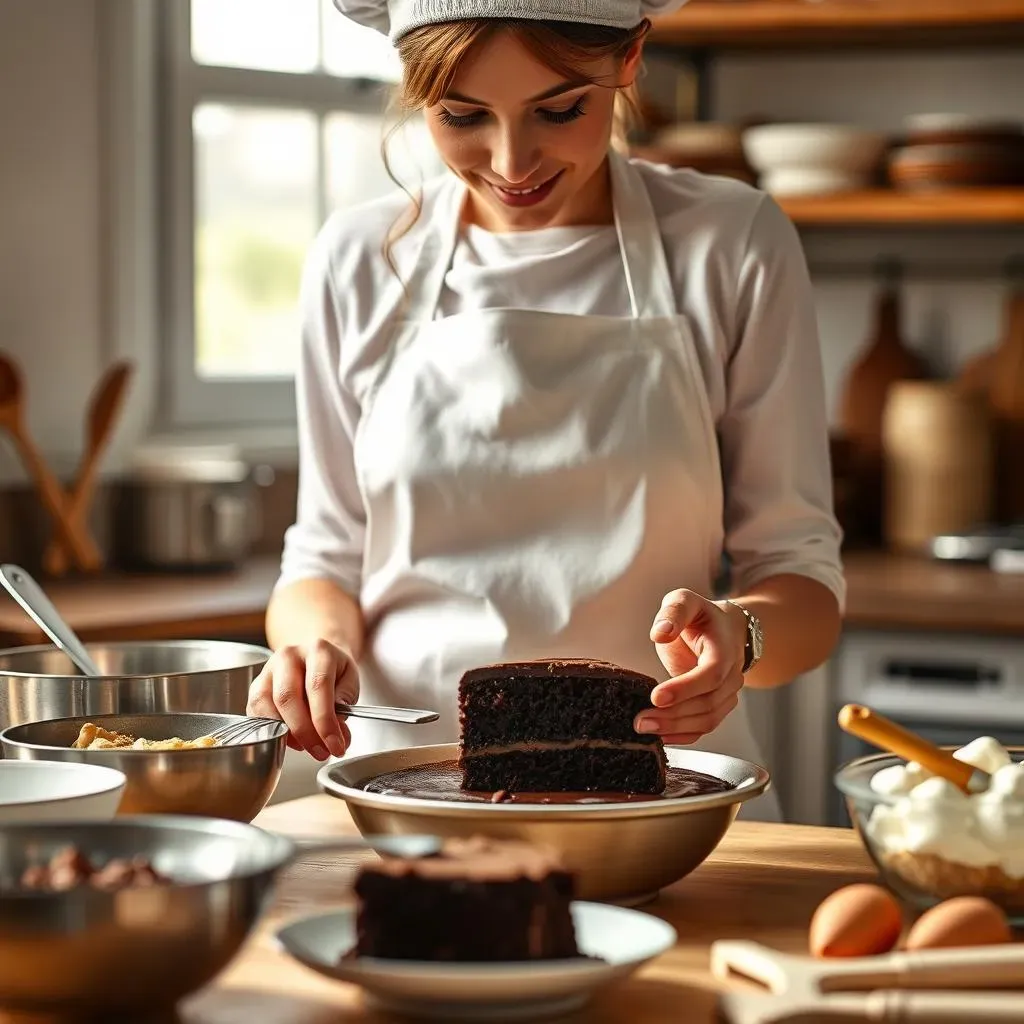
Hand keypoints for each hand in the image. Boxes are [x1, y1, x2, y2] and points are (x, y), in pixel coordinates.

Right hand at [246, 639, 359, 760]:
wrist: (316, 658)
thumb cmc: (334, 671)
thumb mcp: (350, 680)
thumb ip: (345, 705)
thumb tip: (337, 732)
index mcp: (318, 650)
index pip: (318, 686)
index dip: (325, 721)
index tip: (335, 745)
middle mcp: (289, 656)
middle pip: (288, 697)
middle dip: (305, 732)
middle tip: (321, 752)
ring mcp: (268, 670)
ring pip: (266, 706)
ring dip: (287, 734)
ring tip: (308, 746)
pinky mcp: (255, 686)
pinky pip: (256, 714)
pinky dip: (273, 732)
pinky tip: (292, 738)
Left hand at [634, 589, 746, 744]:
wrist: (726, 630)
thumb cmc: (701, 617)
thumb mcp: (685, 601)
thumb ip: (674, 612)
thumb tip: (660, 633)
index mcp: (724, 649)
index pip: (711, 675)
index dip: (685, 688)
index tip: (656, 696)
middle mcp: (731, 675)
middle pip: (707, 703)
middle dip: (673, 715)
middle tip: (640, 720)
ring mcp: (726, 694)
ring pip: (707, 719)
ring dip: (676, 728)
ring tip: (644, 728)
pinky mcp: (716, 706)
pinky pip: (704, 727)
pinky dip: (683, 735)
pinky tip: (660, 737)